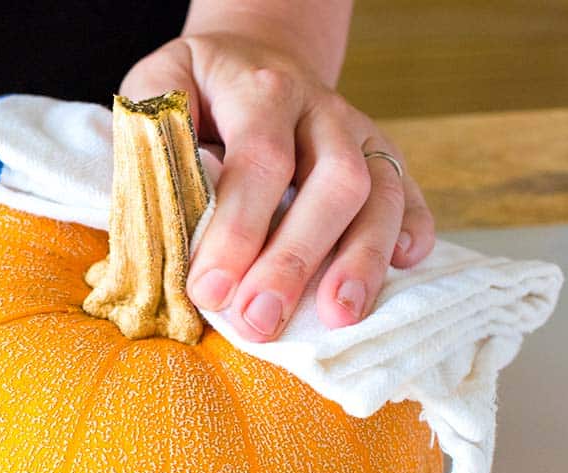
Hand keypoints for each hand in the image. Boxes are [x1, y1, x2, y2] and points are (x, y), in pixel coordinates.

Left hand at [121, 31, 434, 338]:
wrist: (255, 56)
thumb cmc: (199, 88)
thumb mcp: (158, 86)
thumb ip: (153, 140)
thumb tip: (159, 214)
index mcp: (262, 90)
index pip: (259, 160)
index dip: (237, 230)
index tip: (209, 291)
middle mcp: (321, 110)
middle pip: (332, 182)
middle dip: (296, 259)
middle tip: (260, 321)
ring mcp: (358, 133)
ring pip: (380, 193)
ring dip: (361, 260)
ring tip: (337, 318)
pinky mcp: (381, 154)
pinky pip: (411, 191)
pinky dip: (415, 230)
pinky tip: (405, 268)